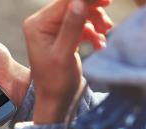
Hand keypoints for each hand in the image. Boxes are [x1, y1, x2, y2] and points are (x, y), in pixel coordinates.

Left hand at [23, 0, 112, 123]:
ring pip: (80, 15)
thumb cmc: (56, 82)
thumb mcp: (63, 54)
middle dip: (93, 12)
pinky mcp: (63, 37)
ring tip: (105, 34)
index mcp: (37, 24)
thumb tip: (79, 1)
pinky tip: (99, 44)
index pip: (65, 2)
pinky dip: (93, 33)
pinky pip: (82, 27)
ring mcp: (53, 30)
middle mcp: (43, 24)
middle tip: (107, 24)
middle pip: (73, 5)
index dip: (87, 0)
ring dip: (95, 22)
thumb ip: (71, 27)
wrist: (56, 100)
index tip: (107, 1)